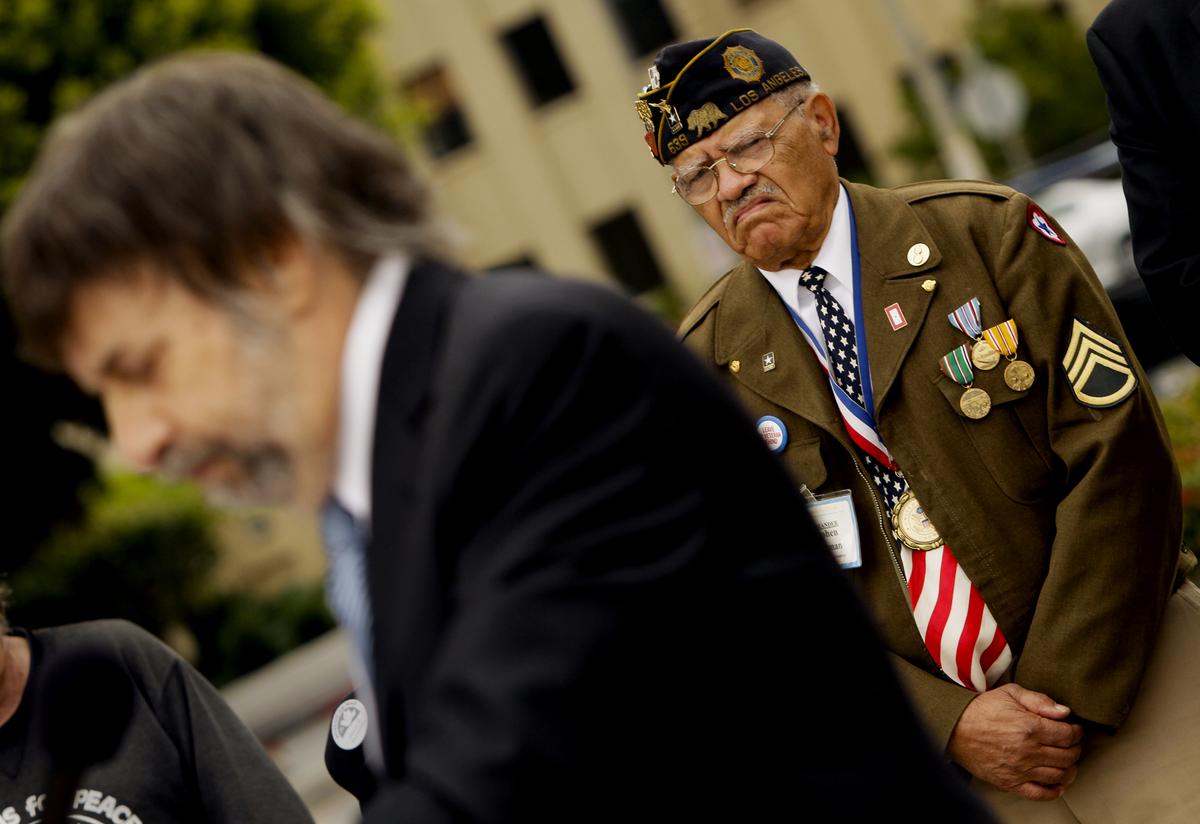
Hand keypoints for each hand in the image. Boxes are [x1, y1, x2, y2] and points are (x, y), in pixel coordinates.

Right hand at [947, 683, 1083, 800]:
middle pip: (1068, 756)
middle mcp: (1028, 751)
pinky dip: (1054, 791)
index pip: (1068, 735)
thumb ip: (1039, 700)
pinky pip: (1040, 794)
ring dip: (1069, 769)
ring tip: (1066, 761)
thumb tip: (1065, 712)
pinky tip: (1057, 783)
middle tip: (1071, 743)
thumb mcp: (1010, 693)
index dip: (1076, 732)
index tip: (1074, 729)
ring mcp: (1019, 769)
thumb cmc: (982, 709)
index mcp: (1030, 727)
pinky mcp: (1010, 782)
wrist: (955, 727)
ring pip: (1059, 775)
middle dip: (1075, 749)